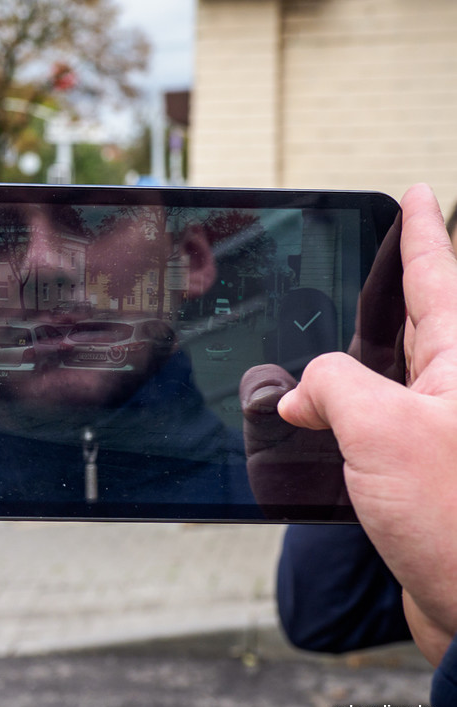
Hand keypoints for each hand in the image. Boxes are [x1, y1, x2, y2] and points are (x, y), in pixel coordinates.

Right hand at [278, 183, 456, 665]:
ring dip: (353, 363)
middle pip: (421, 321)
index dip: (423, 231)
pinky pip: (376, 427)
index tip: (416, 192)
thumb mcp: (381, 431)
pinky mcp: (423, 475)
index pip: (440, 277)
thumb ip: (331, 387)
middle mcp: (454, 393)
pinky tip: (316, 421)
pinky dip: (343, 418)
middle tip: (370, 259)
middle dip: (391, 289)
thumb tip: (302, 392)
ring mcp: (440, 433)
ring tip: (323, 338)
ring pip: (391, 377)